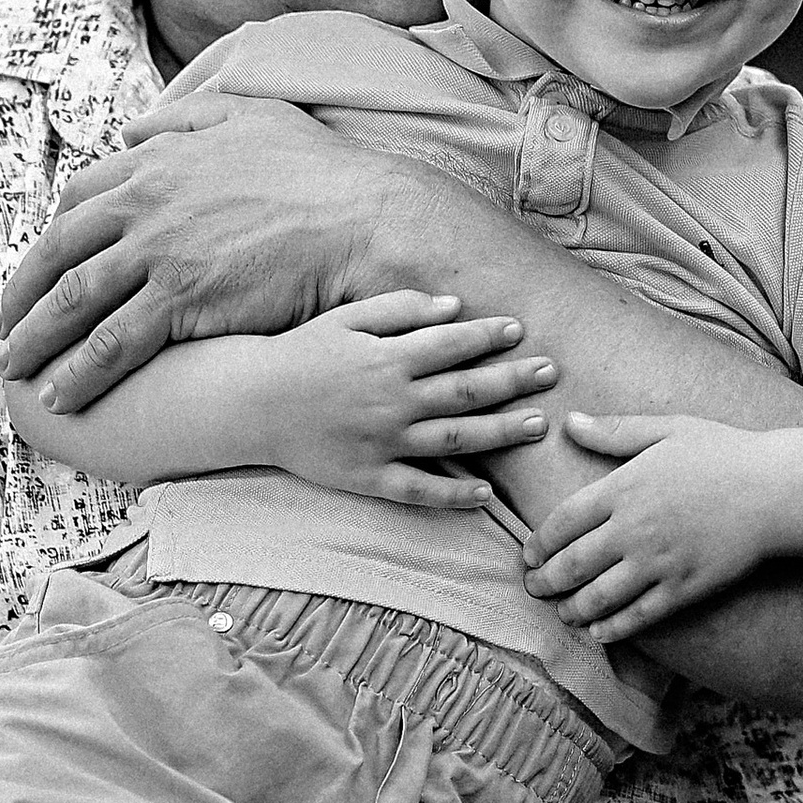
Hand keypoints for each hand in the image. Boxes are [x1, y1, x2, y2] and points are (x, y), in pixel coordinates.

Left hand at [0, 100, 383, 407]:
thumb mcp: (250, 116)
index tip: (41, 266)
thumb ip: (187, 117)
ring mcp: (158, 254)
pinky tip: (60, 396)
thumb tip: (135, 130)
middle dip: (23, 295)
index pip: (80, 200)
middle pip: (59, 252)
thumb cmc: (318, 171)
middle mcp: (144, 204)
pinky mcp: (180, 300)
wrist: (360, 219)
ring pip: (75, 301)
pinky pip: (112, 344)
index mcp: (156, 162)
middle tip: (4, 327)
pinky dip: (79, 372)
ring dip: (36, 340)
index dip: (52, 237)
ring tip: (13, 370)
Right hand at [260, 293, 555, 510]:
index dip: (489, 337)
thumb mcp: (345, 318)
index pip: (452, 344)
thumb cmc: (301, 354)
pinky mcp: (369, 478)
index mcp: (387, 358)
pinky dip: (453, 496)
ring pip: (455, 440)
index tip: (521, 331)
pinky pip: (418, 491)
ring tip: (537, 425)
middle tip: (551, 372)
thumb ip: (399, 309)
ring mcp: (383, 443)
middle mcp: (392, 402)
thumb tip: (453, 306)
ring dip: (500, 433)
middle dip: (514, 380)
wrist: (251, 404)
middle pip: (466, 391)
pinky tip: (486, 495)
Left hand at [522, 412, 798, 642]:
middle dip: (545, 582)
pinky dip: (612, 629)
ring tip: (563, 614)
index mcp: (624, 487)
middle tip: (534, 589)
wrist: (778, 491)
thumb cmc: (724, 453)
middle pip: (572, 564)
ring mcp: (659, 563)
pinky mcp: (684, 588)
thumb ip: (615, 431)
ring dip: (572, 610)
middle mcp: (634, 529)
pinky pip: (638, 617)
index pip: (562, 522)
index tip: (529, 555)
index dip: (539, 544)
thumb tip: (569, 421)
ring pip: (598, 597)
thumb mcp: (667, 429)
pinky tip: (598, 632)